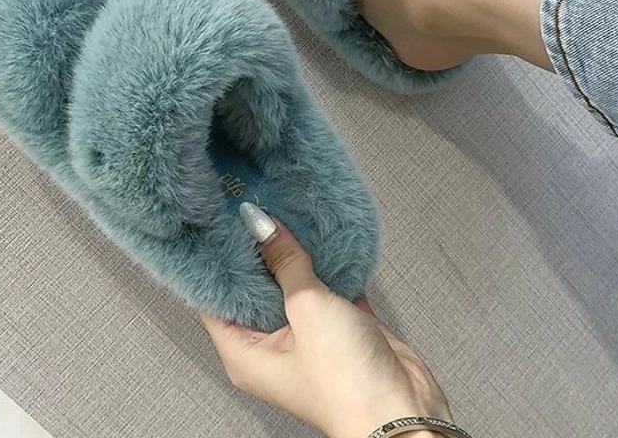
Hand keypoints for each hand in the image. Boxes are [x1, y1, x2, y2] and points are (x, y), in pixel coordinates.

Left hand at [200, 207, 451, 437]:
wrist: (404, 412)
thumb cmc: (345, 381)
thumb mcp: (306, 309)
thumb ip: (284, 261)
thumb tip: (259, 223)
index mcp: (245, 353)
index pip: (214, 299)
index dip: (215, 260)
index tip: (218, 220)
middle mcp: (271, 347)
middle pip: (253, 288)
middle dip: (256, 249)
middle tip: (253, 205)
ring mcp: (306, 337)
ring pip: (292, 285)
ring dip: (293, 252)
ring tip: (285, 208)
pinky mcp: (339, 329)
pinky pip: (326, 287)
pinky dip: (327, 264)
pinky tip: (325, 233)